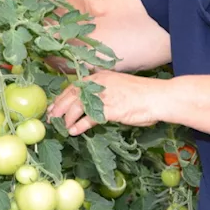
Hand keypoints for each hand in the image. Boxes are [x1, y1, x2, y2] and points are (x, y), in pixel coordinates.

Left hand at [47, 70, 166, 135]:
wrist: (158, 97)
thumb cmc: (141, 94)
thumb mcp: (118, 87)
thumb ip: (103, 93)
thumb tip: (90, 104)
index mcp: (100, 77)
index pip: (74, 87)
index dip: (61, 97)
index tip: (53, 107)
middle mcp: (99, 84)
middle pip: (71, 95)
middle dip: (58, 107)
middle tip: (51, 118)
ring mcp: (104, 96)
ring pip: (76, 107)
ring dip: (67, 118)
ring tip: (64, 127)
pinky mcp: (110, 109)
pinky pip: (88, 119)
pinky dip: (79, 126)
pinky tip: (75, 131)